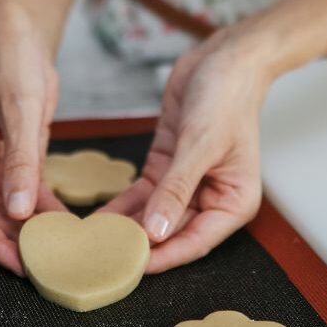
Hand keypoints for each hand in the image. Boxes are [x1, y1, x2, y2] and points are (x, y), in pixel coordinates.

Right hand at [0, 1, 65, 274]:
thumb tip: (19, 211)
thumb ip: (20, 160)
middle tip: (46, 267)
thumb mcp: (20, 109)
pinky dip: (41, 207)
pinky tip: (63, 222)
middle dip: (13, 242)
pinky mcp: (9, 158)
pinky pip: (23, 191)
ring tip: (59, 251)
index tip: (20, 267)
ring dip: (29, 229)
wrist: (20, 35)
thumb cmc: (10, 62)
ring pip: (6, 209)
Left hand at [102, 27, 272, 272]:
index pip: (194, 240)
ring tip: (93, 243)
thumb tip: (156, 231)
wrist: (223, 58)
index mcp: (232, 201)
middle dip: (139, 244)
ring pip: (153, 215)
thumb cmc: (228, 98)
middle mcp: (211, 197)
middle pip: (171, 232)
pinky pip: (143, 193)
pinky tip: (100, 217)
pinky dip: (124, 204)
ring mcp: (186, 182)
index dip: (163, 257)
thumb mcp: (202, 145)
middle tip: (101, 258)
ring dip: (127, 227)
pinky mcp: (167, 165)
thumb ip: (177, 189)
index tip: (130, 268)